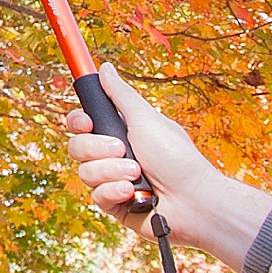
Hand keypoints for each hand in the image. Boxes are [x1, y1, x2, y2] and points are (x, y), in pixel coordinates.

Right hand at [64, 63, 271, 271]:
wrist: (194, 201)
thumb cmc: (177, 158)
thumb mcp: (146, 120)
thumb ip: (120, 94)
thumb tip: (106, 68)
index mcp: (120, 133)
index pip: (82, 124)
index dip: (78, 122)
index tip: (86, 122)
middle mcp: (113, 156)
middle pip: (77, 146)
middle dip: (98, 148)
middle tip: (124, 149)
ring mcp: (112, 180)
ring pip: (85, 172)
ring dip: (111, 171)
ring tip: (137, 174)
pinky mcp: (114, 204)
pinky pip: (96, 195)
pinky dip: (114, 192)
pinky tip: (132, 193)